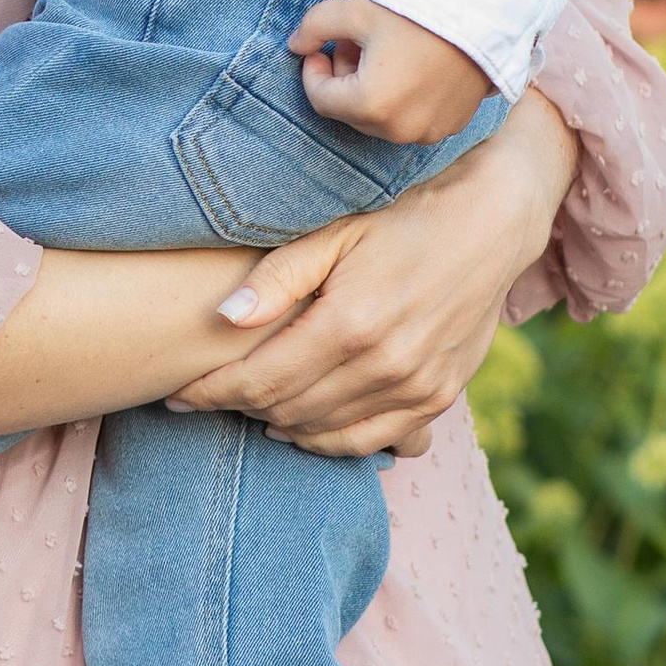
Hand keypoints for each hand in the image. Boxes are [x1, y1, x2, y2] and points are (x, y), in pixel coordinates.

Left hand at [166, 87, 578, 456]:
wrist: (490, 227)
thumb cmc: (403, 222)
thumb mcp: (336, 234)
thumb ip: (278, 279)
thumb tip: (222, 318)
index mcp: (349, 323)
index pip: (259, 379)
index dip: (211, 392)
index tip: (176, 395)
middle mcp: (382, 366)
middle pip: (285, 409)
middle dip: (236, 408)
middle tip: (205, 398)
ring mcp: (413, 389)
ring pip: (322, 432)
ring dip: (277, 425)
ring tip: (247, 410)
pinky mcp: (436, 401)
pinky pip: (369, 442)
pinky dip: (327, 442)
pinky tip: (300, 427)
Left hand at [290, 0, 490, 144]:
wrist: (484, 12)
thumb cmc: (417, 11)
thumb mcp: (356, 11)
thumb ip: (315, 27)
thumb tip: (295, 45)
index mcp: (371, 105)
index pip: (321, 98)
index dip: (312, 72)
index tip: (316, 48)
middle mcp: (399, 130)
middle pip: (350, 112)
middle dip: (343, 80)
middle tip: (351, 44)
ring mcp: (428, 132)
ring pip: (380, 119)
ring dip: (370, 91)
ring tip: (381, 52)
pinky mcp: (450, 127)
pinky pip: (410, 120)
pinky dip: (400, 99)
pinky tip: (409, 65)